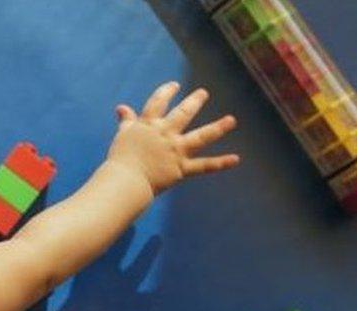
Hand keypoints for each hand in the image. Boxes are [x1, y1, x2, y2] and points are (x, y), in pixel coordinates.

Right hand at [108, 82, 239, 194]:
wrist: (126, 179)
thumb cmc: (121, 158)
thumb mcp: (123, 135)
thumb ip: (126, 121)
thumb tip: (121, 108)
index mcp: (149, 125)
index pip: (158, 103)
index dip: (166, 92)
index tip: (175, 85)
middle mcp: (166, 134)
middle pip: (183, 114)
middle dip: (194, 102)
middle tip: (203, 93)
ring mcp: (176, 150)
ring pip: (201, 137)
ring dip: (217, 128)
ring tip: (231, 120)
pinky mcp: (181, 168)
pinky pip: (204, 166)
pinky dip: (220, 163)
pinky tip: (236, 159)